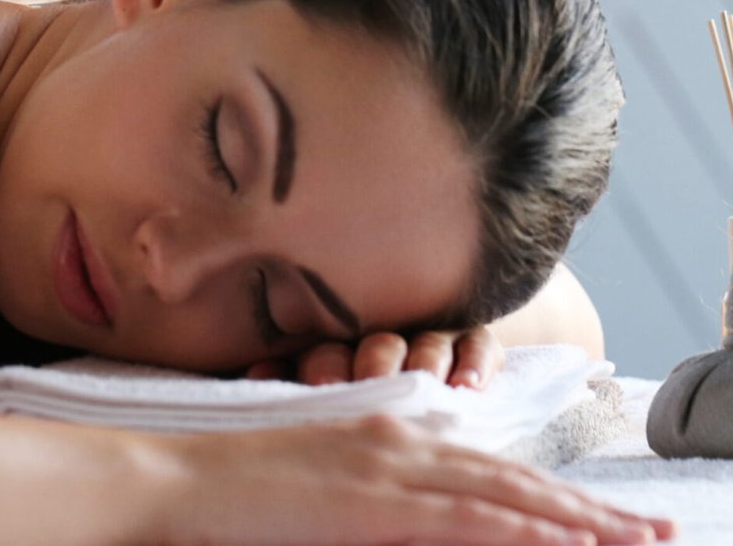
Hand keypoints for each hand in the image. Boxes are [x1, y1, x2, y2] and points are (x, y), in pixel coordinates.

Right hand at [155, 414, 672, 545]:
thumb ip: (371, 494)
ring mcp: (390, 466)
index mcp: (387, 434)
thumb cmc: (232, 491)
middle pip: (516, 473)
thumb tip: (410, 517)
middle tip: (660, 531)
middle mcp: (400, 438)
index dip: (554, 490)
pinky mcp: (376, 500)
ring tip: (641, 540)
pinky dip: (526, 528)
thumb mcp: (317, 484)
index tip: (606, 515)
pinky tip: (572, 543)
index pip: (490, 463)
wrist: (177, 477)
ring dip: (581, 519)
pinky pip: (470, 517)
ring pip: (509, 492)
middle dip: (592, 507)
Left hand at [244, 327, 506, 388]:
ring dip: (424, 361)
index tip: (318, 385)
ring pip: (426, 343)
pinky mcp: (472, 343)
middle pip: (377, 344)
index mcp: (337, 348)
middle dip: (373, 363)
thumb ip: (290, 386)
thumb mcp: (320, 393)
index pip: (326, 352)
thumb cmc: (353, 394)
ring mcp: (429, 339)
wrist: (427, 378)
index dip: (321, 367)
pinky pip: (478, 344)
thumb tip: (253, 376)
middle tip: (373, 381)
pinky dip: (475, 362)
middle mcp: (382, 339)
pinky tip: (469, 385)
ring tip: (426, 382)